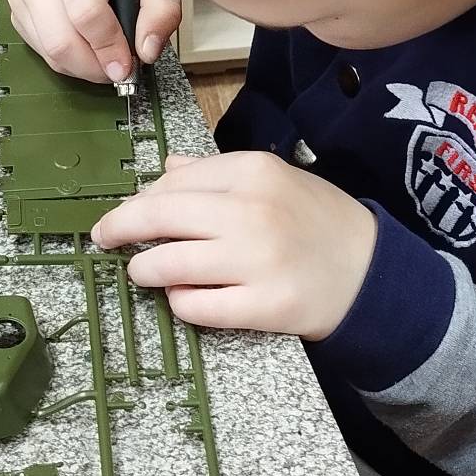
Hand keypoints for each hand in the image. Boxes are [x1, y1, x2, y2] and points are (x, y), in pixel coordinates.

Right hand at [6, 0, 181, 82]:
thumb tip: (146, 50)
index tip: (127, 66)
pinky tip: (86, 46)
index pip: (86, 12)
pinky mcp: (17, 8)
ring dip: (82, 66)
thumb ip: (160, 11)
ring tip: (105, 56)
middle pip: (60, 39)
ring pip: (49, 51)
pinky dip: (67, 60)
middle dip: (93, 66)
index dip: (109, 47)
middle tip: (117, 70)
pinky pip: (40, 51)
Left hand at [93, 152, 375, 339]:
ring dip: (144, 270)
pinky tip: (183, 298)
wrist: (372, 272)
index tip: (122, 213)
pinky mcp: (264, 306)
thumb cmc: (317, 222)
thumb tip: (166, 169)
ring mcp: (257, 261)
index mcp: (253, 172)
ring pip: (168, 264)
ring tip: (143, 272)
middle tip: (103, 238)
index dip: (138, 199)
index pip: (173, 182)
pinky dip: (179, 303)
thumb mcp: (275, 180)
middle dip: (119, 228)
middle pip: (159, 217)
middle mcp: (252, 212)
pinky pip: (196, 306)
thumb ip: (217, 173)